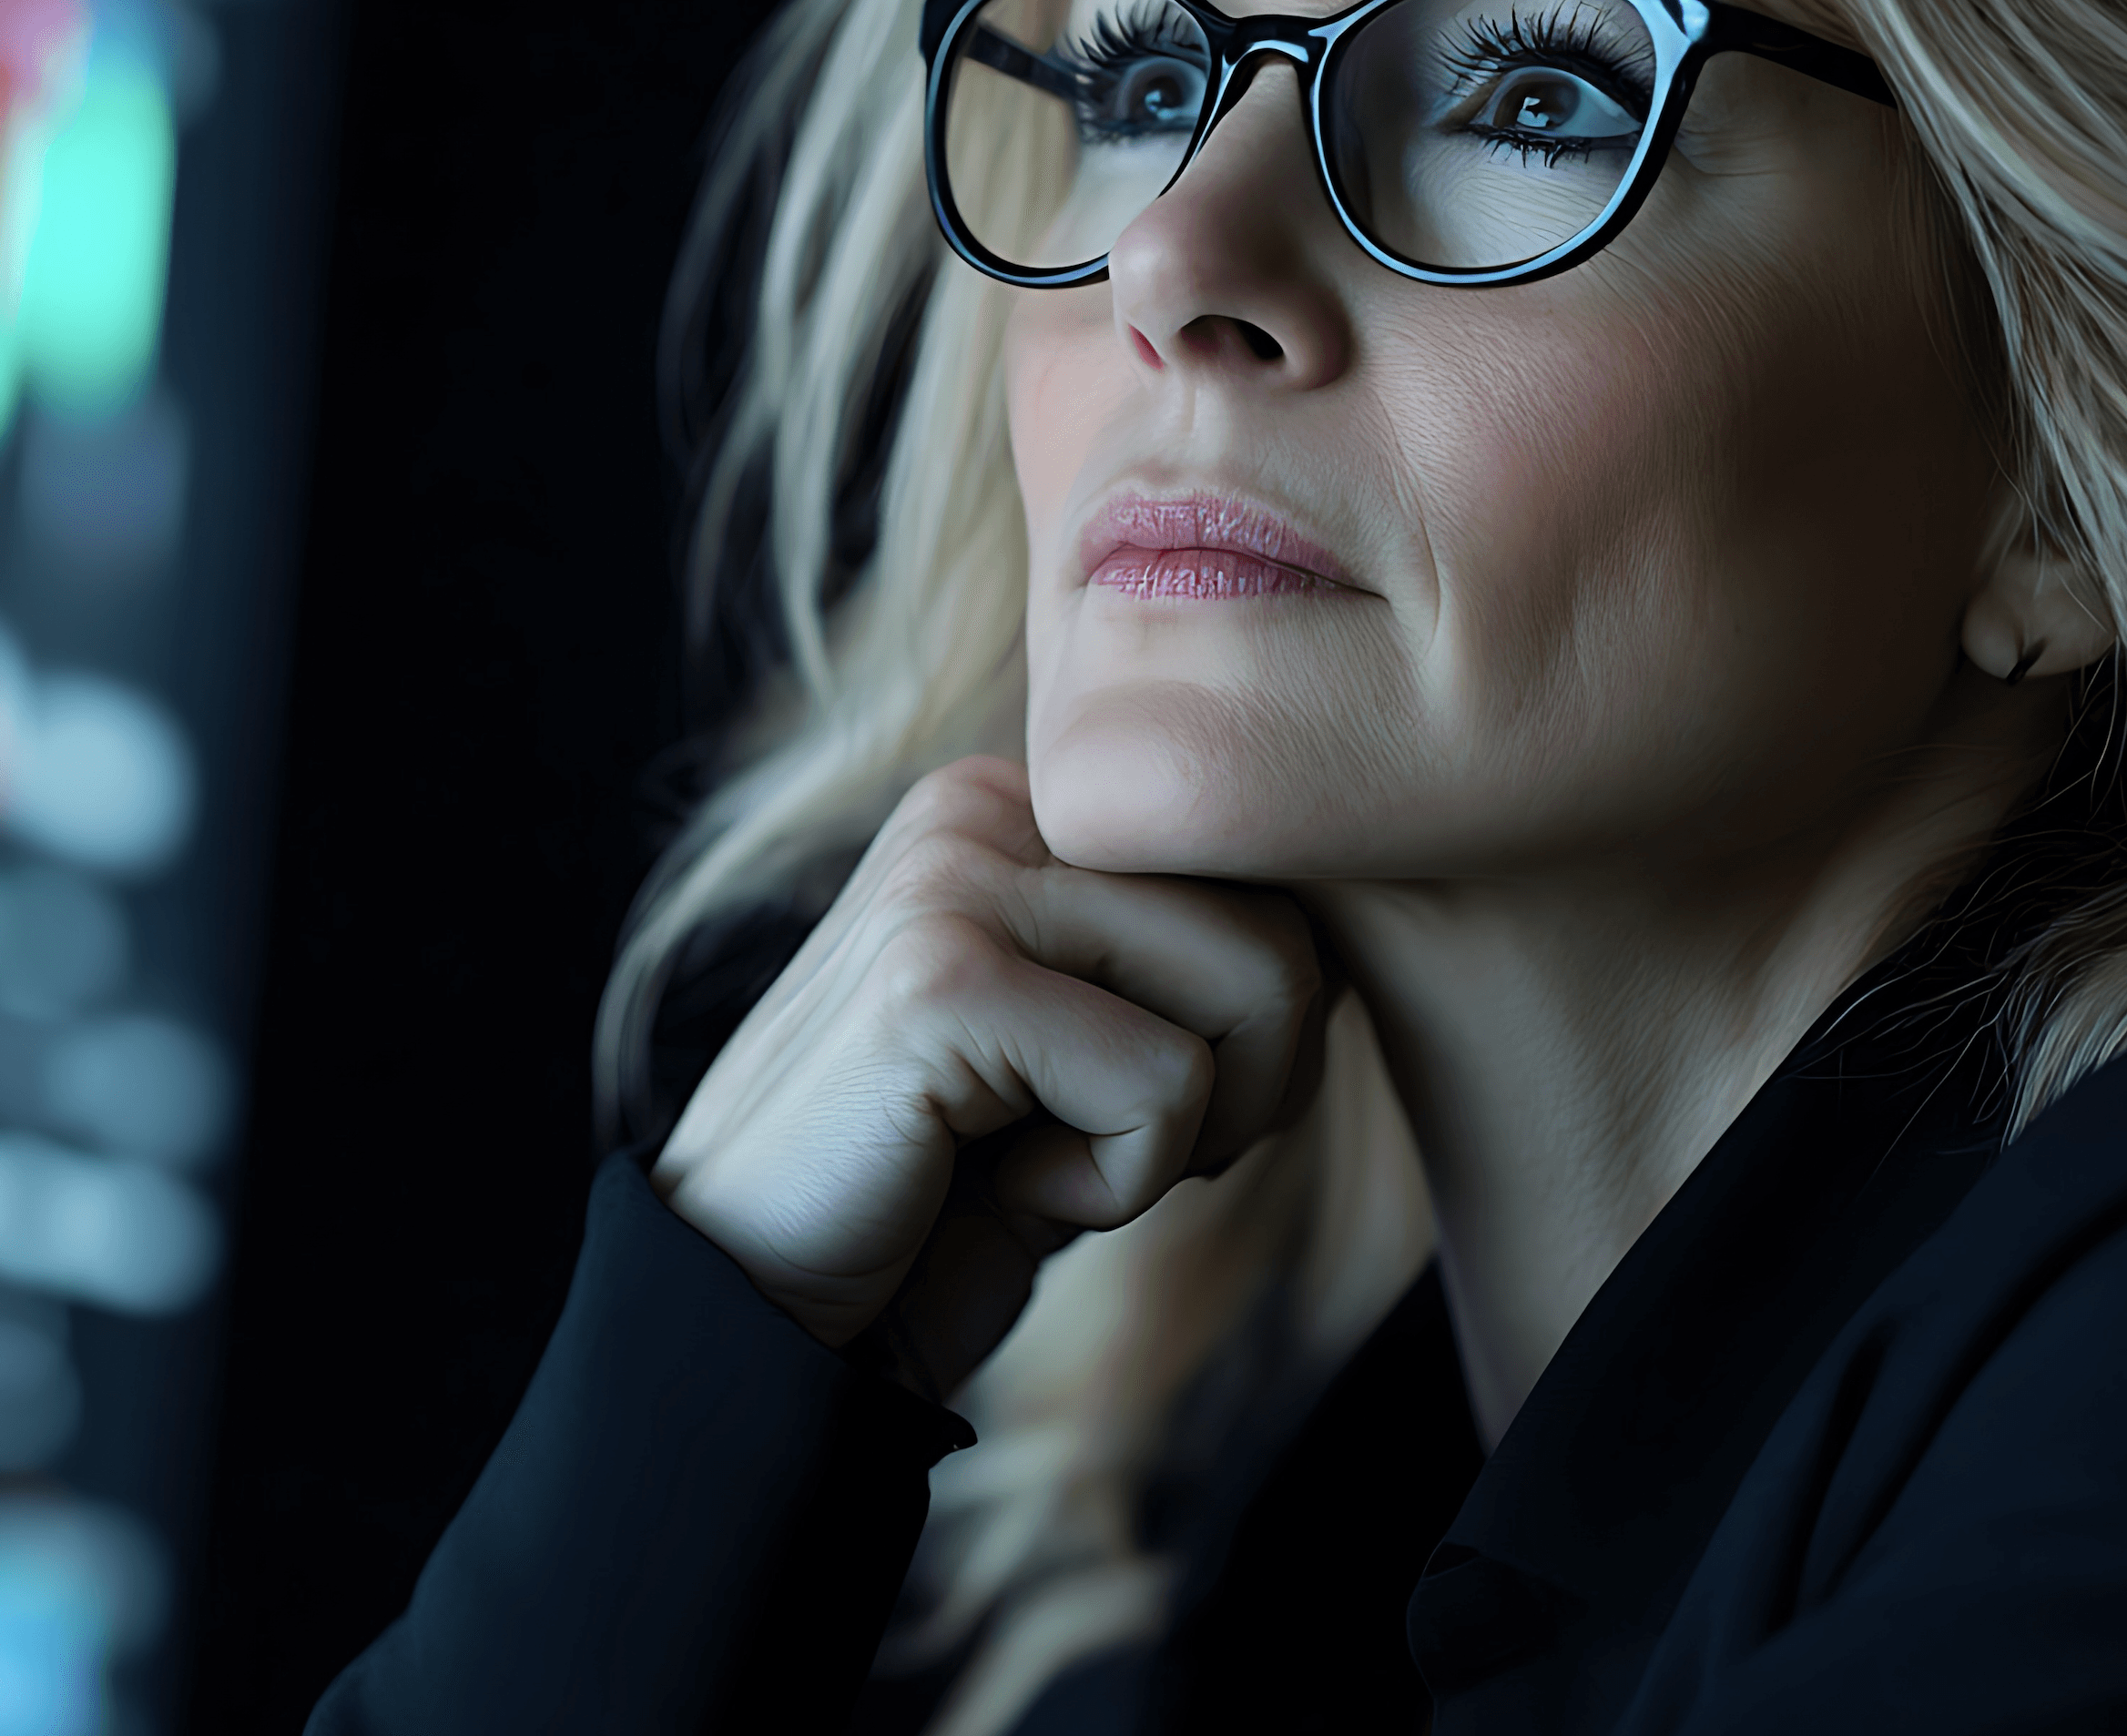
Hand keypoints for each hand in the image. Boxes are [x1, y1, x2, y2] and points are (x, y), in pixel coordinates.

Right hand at [649, 757, 1331, 1394]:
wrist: (762, 1322)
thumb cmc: (939, 1202)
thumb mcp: (1084, 1056)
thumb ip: (1190, 966)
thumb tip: (1364, 933)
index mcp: (1023, 803)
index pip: (1277, 876)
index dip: (1256, 1038)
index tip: (1118, 1106)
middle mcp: (987, 803)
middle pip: (1293, 924)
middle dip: (1245, 1090)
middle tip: (1096, 1153)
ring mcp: (954, 877)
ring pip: (1261, 986)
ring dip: (1182, 1139)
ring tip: (1038, 1162)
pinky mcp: (939, 979)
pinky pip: (1166, 1086)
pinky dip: (1110, 1185)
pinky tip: (991, 1188)